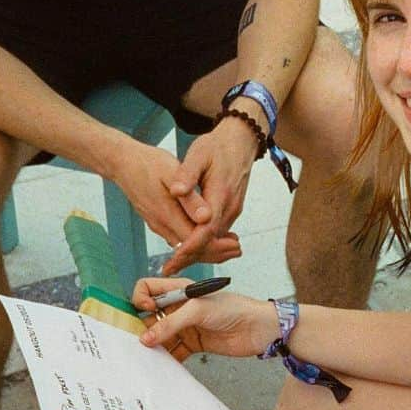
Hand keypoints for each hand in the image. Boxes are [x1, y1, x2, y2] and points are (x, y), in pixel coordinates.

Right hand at [106, 142, 239, 268]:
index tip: (234, 244)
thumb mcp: (171, 173)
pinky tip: (209, 233)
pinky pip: (178, 238)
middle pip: (192, 248)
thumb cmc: (149, 164)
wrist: (124, 163)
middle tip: (237, 248)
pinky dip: (195, 240)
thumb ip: (189, 198)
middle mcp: (162, 225)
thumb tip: (206, 217)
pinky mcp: (157, 222)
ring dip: (207, 247)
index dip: (216, 245)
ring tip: (230, 244)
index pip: (195, 241)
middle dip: (216, 250)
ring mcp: (158, 225)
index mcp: (167, 214)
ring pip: (185, 245)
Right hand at [132, 278, 278, 359]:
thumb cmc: (233, 308)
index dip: (141, 299)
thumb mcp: (199, 310)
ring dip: (152, 347)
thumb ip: (171, 323)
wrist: (259, 329)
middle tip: (137, 343)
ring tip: (146, 359)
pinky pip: (173, 352)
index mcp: (180, 290)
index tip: (147, 312)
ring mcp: (186, 326)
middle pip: (149, 315)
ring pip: (159, 336)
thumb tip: (144, 338)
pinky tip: (162, 368)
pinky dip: (166, 359)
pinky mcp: (194, 344)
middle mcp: (180, 307)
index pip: (148, 288)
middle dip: (140, 327)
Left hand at [163, 115, 260, 273]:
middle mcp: (230, 207)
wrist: (241, 140)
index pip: (205, 231)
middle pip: (211, 242)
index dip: (189, 248)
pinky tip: (189, 246)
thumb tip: (176, 191)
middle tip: (169, 269)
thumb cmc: (218, 146)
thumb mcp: (199, 154)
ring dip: (197, 251)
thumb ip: (187, 174)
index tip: (173, 260)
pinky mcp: (232, 209)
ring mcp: (233, 209)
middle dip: (190, 257)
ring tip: (175, 263)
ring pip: (215, 239)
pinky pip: (218, 231)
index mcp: (220, 195)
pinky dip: (204, 242)